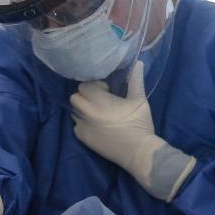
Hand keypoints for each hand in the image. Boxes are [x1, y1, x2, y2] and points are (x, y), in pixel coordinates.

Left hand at [70, 62, 194, 200]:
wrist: (138, 152)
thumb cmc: (140, 125)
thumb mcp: (139, 101)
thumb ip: (135, 80)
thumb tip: (137, 63)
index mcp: (100, 102)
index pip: (84, 86)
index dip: (95, 85)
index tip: (107, 90)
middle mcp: (87, 114)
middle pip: (75, 97)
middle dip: (85, 96)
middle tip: (100, 100)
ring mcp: (83, 127)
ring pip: (74, 111)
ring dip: (83, 108)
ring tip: (98, 112)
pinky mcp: (83, 139)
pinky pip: (76, 125)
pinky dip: (83, 122)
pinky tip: (97, 124)